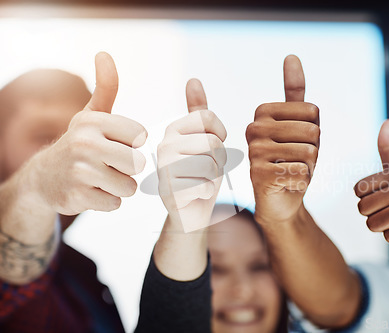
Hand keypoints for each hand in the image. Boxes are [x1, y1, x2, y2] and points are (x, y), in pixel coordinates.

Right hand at [29, 52, 146, 214]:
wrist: (45, 177)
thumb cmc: (79, 144)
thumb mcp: (91, 115)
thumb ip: (106, 88)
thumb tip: (104, 54)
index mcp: (93, 121)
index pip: (141, 137)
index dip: (133, 144)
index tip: (116, 144)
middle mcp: (85, 143)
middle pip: (138, 164)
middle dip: (128, 168)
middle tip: (109, 165)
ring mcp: (80, 171)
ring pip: (129, 186)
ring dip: (119, 186)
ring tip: (101, 178)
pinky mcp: (78, 197)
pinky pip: (115, 203)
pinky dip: (107, 201)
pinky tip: (91, 192)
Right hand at [157, 79, 226, 231]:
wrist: (190, 211)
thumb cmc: (200, 174)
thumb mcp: (204, 140)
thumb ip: (199, 113)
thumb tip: (193, 79)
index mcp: (173, 129)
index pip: (208, 118)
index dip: (220, 136)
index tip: (211, 148)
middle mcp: (164, 145)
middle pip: (212, 142)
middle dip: (218, 160)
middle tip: (205, 170)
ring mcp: (163, 169)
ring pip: (210, 164)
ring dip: (213, 177)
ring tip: (200, 181)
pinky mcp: (169, 191)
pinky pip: (206, 186)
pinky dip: (207, 194)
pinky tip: (195, 195)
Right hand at [246, 55, 319, 223]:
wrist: (281, 200)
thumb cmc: (292, 160)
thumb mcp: (300, 125)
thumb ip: (295, 92)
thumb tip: (291, 55)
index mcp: (263, 112)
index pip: (312, 112)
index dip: (315, 132)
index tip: (297, 143)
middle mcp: (254, 128)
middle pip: (312, 131)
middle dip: (313, 151)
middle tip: (295, 160)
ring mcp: (255, 151)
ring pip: (309, 152)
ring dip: (309, 167)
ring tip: (291, 171)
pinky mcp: (259, 174)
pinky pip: (301, 171)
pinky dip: (302, 181)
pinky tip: (287, 184)